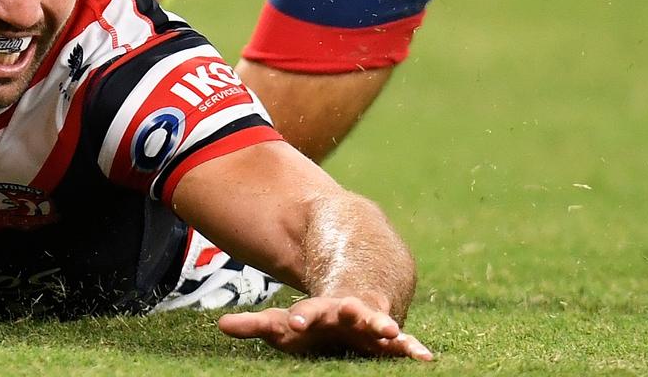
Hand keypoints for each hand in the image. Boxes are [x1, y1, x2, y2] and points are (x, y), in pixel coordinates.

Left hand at [217, 296, 432, 360]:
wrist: (354, 291)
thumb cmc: (314, 321)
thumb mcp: (284, 324)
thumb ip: (256, 325)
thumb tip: (220, 325)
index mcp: (320, 309)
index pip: (309, 311)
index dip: (303, 315)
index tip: (297, 319)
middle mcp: (347, 311)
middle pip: (348, 310)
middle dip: (350, 313)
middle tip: (353, 313)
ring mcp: (370, 320)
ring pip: (379, 321)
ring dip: (384, 326)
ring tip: (393, 332)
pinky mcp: (388, 335)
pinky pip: (404, 342)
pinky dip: (413, 348)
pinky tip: (426, 357)